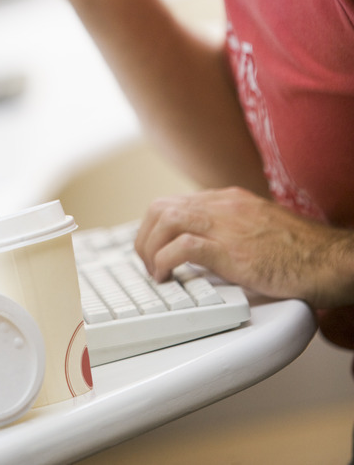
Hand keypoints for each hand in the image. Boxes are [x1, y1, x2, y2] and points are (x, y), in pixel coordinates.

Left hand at [135, 186, 353, 308]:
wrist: (330, 260)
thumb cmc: (303, 252)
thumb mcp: (260, 230)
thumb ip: (232, 231)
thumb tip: (204, 251)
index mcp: (229, 199)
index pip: (176, 202)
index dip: (156, 226)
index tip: (152, 247)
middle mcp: (223, 205)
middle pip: (162, 207)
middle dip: (145, 236)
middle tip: (147, 263)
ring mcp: (226, 224)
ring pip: (166, 220)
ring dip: (150, 249)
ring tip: (154, 272)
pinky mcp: (231, 250)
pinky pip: (183, 247)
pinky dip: (165, 261)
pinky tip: (166, 277)